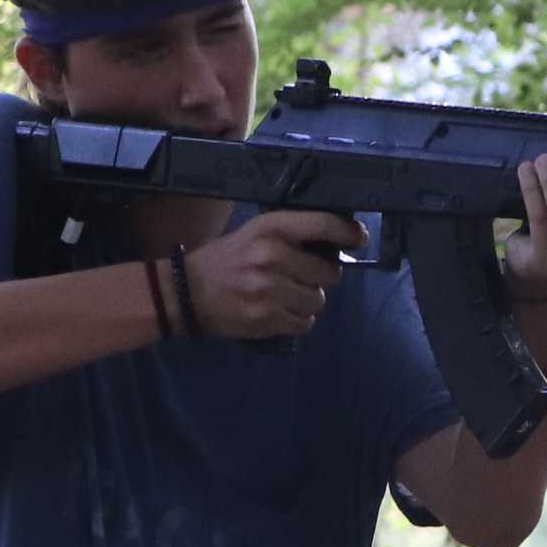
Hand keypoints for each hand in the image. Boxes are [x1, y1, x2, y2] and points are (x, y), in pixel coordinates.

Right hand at [184, 208, 363, 340]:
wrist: (187, 293)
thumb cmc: (227, 260)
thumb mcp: (255, 233)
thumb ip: (292, 235)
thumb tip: (336, 245)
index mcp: (271, 228)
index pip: (324, 224)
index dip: (348, 232)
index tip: (359, 237)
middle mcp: (272, 256)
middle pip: (328, 272)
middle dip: (320, 277)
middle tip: (300, 277)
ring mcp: (270, 289)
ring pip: (318, 300)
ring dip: (308, 301)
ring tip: (284, 296)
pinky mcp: (266, 318)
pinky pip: (304, 323)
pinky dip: (297, 320)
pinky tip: (279, 312)